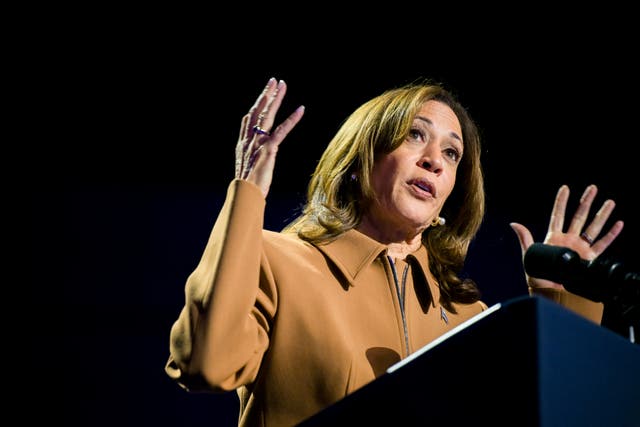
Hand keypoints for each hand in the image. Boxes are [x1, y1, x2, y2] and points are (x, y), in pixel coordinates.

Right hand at [235, 77, 304, 197]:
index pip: (249, 119)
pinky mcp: (268, 149)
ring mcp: (258, 143)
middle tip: (273, 81)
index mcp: (243, 144)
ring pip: (267, 115)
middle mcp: (248, 140)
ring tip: (282, 85)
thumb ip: (251, 157)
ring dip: (276, 98)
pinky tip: (300, 109)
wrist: (245, 195)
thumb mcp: (247, 168)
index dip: (256, 105)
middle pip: (257, 111)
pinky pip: (281, 130)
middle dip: (266, 95)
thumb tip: (257, 156)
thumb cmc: (248, 186)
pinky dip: (292, 119)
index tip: (263, 95)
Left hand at [510, 184, 623, 289]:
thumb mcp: (529, 256)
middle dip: (586, 202)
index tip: (565, 188)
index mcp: (553, 237)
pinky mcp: (590, 258)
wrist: (552, 293)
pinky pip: (603, 244)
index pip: (557, 215)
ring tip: (609, 202)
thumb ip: (525, 239)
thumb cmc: (538, 277)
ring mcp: (581, 248)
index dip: (561, 202)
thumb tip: (514, 224)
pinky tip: (618, 224)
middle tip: (593, 188)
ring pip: (593, 227)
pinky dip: (611, 234)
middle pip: (579, 216)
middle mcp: (569, 240)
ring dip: (602, 215)